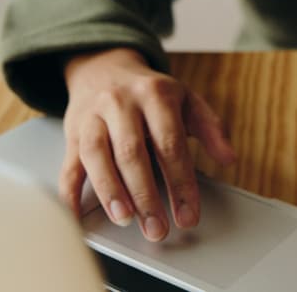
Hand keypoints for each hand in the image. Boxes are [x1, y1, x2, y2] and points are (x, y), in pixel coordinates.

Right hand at [60, 48, 235, 241]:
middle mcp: (121, 102)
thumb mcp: (187, 100)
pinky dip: (69, 192)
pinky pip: (68, 163)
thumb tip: (228, 158)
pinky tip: (76, 214)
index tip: (188, 215)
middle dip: (145, 196)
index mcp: (156, 94)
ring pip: (97, 156)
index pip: (170, 144)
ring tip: (125, 219)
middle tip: (157, 228)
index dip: (180, 183)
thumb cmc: (150, 92)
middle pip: (132, 153)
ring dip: (110, 192)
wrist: (104, 67)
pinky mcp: (72, 131)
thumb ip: (211, 128)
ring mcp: (92, 116)